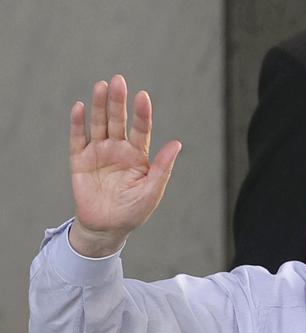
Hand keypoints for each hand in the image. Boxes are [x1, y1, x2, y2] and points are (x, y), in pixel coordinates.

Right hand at [69, 74, 181, 256]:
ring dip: (98, 105)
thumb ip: (162, 167)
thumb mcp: (152, 191)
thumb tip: (177, 143)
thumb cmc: (133, 211)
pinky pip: (78, 137)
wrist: (107, 228)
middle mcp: (118, 149)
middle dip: (118, 101)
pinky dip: (78, 123)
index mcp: (137, 156)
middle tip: (118, 80)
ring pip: (98, 123)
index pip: (140, 130)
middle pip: (118, 120)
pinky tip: (80, 107)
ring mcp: (98, 152)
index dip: (141, 113)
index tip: (143, 96)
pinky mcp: (79, 159)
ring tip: (101, 86)